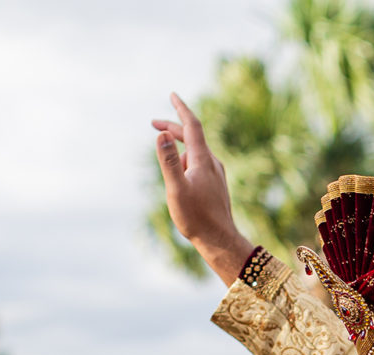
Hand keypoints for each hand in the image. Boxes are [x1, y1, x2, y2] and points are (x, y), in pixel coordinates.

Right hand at [152, 93, 252, 283]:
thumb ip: (168, 161)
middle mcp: (212, 163)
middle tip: (154, 124)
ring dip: (179, 147)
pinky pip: (200, 164)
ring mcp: (216, 174)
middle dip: (174, 127)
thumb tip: (163, 134)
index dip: (181, 109)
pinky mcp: (216, 185)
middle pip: (193, 137)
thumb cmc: (196, 218)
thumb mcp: (176, 188)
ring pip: (196, 152)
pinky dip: (187, 160)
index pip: (192, 125)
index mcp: (202, 160)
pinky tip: (181, 176)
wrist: (220, 241)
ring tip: (166, 162)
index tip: (172, 95)